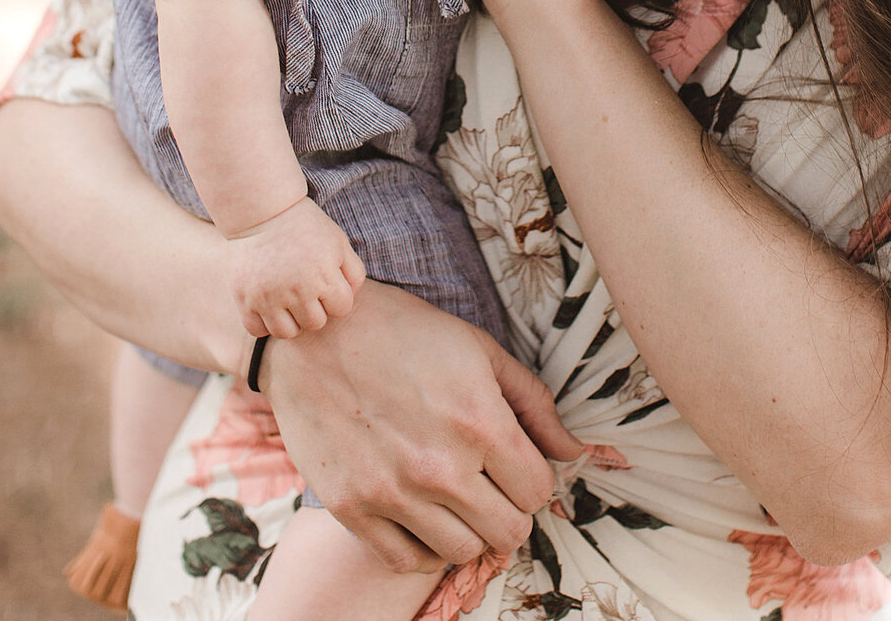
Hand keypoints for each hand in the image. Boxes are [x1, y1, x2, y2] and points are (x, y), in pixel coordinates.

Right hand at [228, 198, 365, 337]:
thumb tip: (351, 298)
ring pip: (287, 332)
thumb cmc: (305, 227)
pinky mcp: (245, 300)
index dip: (336, 296)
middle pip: (315, 323)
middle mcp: (297, 289)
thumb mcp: (338, 241)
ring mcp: (269, 297)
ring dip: (290, 319)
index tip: (325, 282)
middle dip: (314, 308)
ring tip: (286, 298)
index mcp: (324, 275)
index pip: (341, 309)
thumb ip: (353, 272)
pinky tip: (267, 303)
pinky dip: (263, 321)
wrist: (263, 211)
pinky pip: (258, 330)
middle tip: (304, 288)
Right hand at [265, 280, 583, 571]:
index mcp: (479, 421)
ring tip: (453, 496)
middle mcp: (440, 466)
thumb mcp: (477, 348)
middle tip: (486, 482)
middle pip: (508, 530)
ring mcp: (393, 492)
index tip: (513, 462)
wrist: (316, 330)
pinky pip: (408, 560)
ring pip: (463, 551)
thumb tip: (574, 451)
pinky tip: (420, 512)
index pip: (538, 490)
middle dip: (507, 507)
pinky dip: (423, 545)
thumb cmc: (403, 331)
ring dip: (467, 528)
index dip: (531, 476)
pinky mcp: (352, 508)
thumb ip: (533, 401)